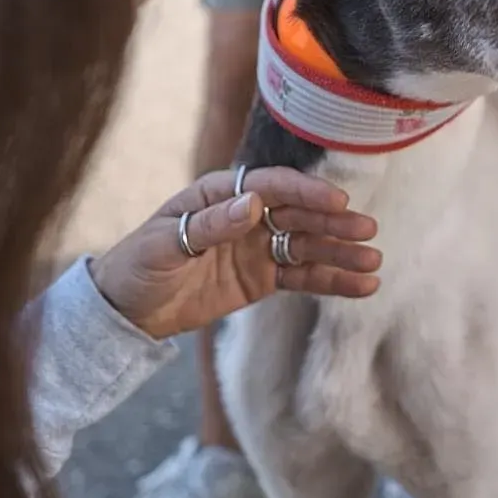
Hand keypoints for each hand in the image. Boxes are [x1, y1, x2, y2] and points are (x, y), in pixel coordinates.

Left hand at [90, 167, 381, 340]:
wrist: (124, 310)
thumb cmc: (137, 266)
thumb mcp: (164, 244)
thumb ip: (209, 225)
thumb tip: (254, 204)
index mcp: (220, 195)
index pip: (271, 187)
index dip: (304, 192)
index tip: (337, 202)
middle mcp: (246, 215)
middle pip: (298, 215)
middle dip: (334, 223)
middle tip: (367, 231)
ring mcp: (257, 247)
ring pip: (308, 246)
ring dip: (341, 252)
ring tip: (373, 263)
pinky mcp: (263, 278)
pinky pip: (303, 276)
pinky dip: (332, 280)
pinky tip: (361, 286)